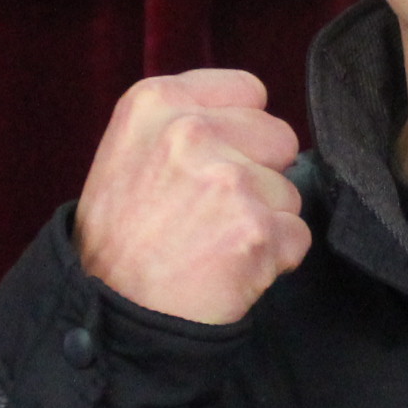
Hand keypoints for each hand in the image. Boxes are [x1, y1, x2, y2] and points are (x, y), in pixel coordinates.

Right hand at [74, 69, 312, 325]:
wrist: (110, 316)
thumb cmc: (117, 243)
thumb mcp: (127, 153)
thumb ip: (183, 122)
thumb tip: (248, 119)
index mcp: (157, 103)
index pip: (249, 91)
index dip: (241, 133)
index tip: (215, 163)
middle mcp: (191, 130)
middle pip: (279, 138)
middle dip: (259, 175)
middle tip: (210, 213)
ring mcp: (227, 179)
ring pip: (289, 192)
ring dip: (263, 223)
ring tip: (211, 245)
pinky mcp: (255, 229)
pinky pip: (296, 236)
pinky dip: (274, 261)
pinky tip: (229, 269)